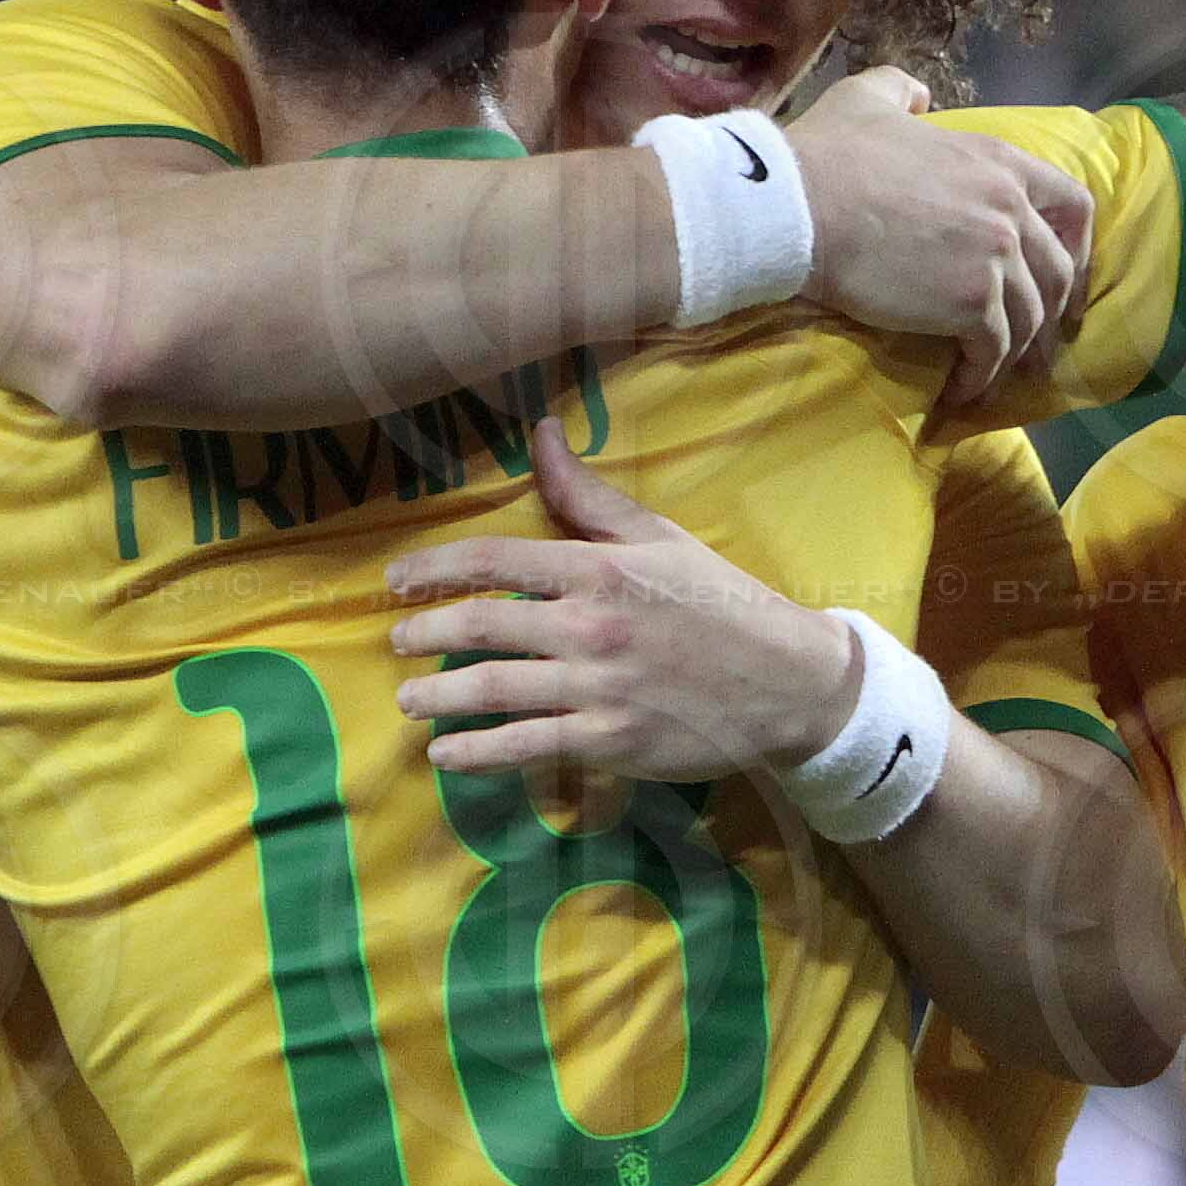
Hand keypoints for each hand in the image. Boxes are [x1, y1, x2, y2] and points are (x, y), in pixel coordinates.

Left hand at [390, 427, 859, 782]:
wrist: (790, 682)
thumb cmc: (722, 604)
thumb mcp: (661, 538)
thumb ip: (590, 495)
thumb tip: (540, 432)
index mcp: (600, 569)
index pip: (494, 560)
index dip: (433, 569)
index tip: (394, 582)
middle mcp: (590, 626)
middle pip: (480, 625)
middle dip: (424, 634)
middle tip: (397, 642)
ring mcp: (598, 688)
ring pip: (492, 689)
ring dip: (437, 696)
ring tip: (410, 700)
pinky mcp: (610, 741)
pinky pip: (524, 746)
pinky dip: (475, 752)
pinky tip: (446, 753)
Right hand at [778, 67, 1096, 413]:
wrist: (796, 205)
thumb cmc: (826, 154)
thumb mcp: (868, 99)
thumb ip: (902, 90)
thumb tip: (920, 97)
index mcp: (998, 161)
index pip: (1073, 205)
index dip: (1077, 246)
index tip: (1065, 275)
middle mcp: (1009, 208)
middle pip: (1058, 271)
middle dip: (1051, 310)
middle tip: (1032, 337)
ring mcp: (995, 257)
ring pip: (1029, 317)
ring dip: (1013, 350)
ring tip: (990, 370)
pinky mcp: (971, 303)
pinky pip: (994, 351)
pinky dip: (982, 376)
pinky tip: (962, 388)